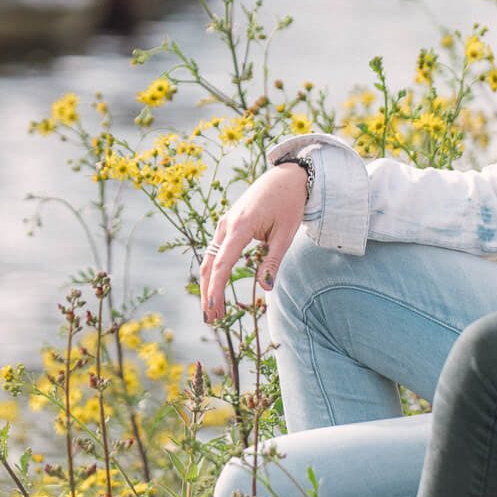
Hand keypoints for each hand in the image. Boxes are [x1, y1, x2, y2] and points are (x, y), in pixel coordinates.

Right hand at [199, 163, 308, 322]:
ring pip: (210, 258)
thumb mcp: (286, 234)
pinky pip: (216, 251)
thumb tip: (264, 288)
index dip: (215, 289)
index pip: (221, 264)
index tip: (213, 309)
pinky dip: (214, 271)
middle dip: (207, 293)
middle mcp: (226, 225)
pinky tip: (216, 286)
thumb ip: (273, 261)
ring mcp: (224, 223)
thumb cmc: (289, 203)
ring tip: (213, 309)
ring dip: (209, 284)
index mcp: (240, 227)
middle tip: (210, 319)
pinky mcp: (228, 224)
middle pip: (209, 265)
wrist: (286, 176)